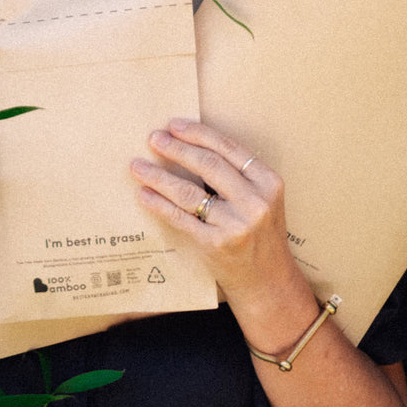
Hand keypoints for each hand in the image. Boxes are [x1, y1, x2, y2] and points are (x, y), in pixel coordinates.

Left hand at [129, 118, 310, 319]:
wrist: (267, 280)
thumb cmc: (260, 235)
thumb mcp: (262, 200)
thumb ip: (238, 177)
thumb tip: (190, 147)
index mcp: (269, 182)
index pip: (228, 148)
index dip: (198, 133)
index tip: (174, 125)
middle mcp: (255, 201)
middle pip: (207, 164)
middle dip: (176, 148)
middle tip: (153, 138)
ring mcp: (235, 224)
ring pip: (188, 192)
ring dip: (158, 176)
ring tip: (138, 165)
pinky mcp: (215, 244)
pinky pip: (180, 218)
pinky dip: (158, 203)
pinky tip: (144, 193)